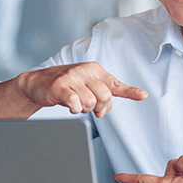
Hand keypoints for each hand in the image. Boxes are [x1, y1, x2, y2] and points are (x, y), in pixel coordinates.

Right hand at [16, 62, 146, 117]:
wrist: (38, 83)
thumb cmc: (67, 86)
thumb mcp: (86, 88)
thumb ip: (101, 98)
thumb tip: (104, 111)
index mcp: (95, 70)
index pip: (115, 84)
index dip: (130, 91)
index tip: (144, 95)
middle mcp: (86, 71)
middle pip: (105, 98)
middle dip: (97, 107)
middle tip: (87, 104)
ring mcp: (72, 77)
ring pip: (91, 103)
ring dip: (84, 109)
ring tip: (75, 102)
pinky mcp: (60, 86)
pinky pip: (76, 104)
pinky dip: (74, 109)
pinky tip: (69, 104)